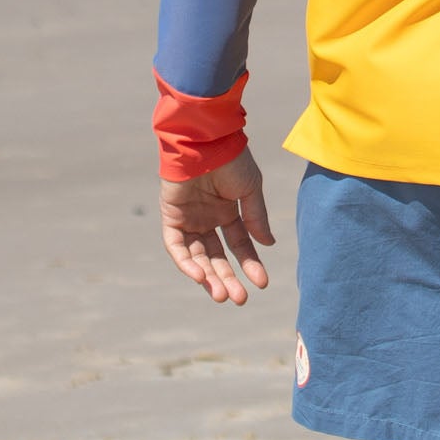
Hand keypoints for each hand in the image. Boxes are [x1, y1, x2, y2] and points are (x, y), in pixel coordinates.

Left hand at [160, 148, 274, 304]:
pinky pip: (177, 246)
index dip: (250, 263)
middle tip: (239, 299)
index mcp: (228, 211)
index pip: (239, 244)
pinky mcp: (171, 217)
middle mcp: (208, 218)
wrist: (206, 140)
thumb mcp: (250, 189)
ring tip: (223, 295)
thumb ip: (256, 217)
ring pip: (197, 256)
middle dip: (228, 278)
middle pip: (216, 257)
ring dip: (208, 277)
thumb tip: (268, 245)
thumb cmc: (231, 159)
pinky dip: (186, 263)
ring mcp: (189, 219)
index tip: (262, 283)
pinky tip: (200, 276)